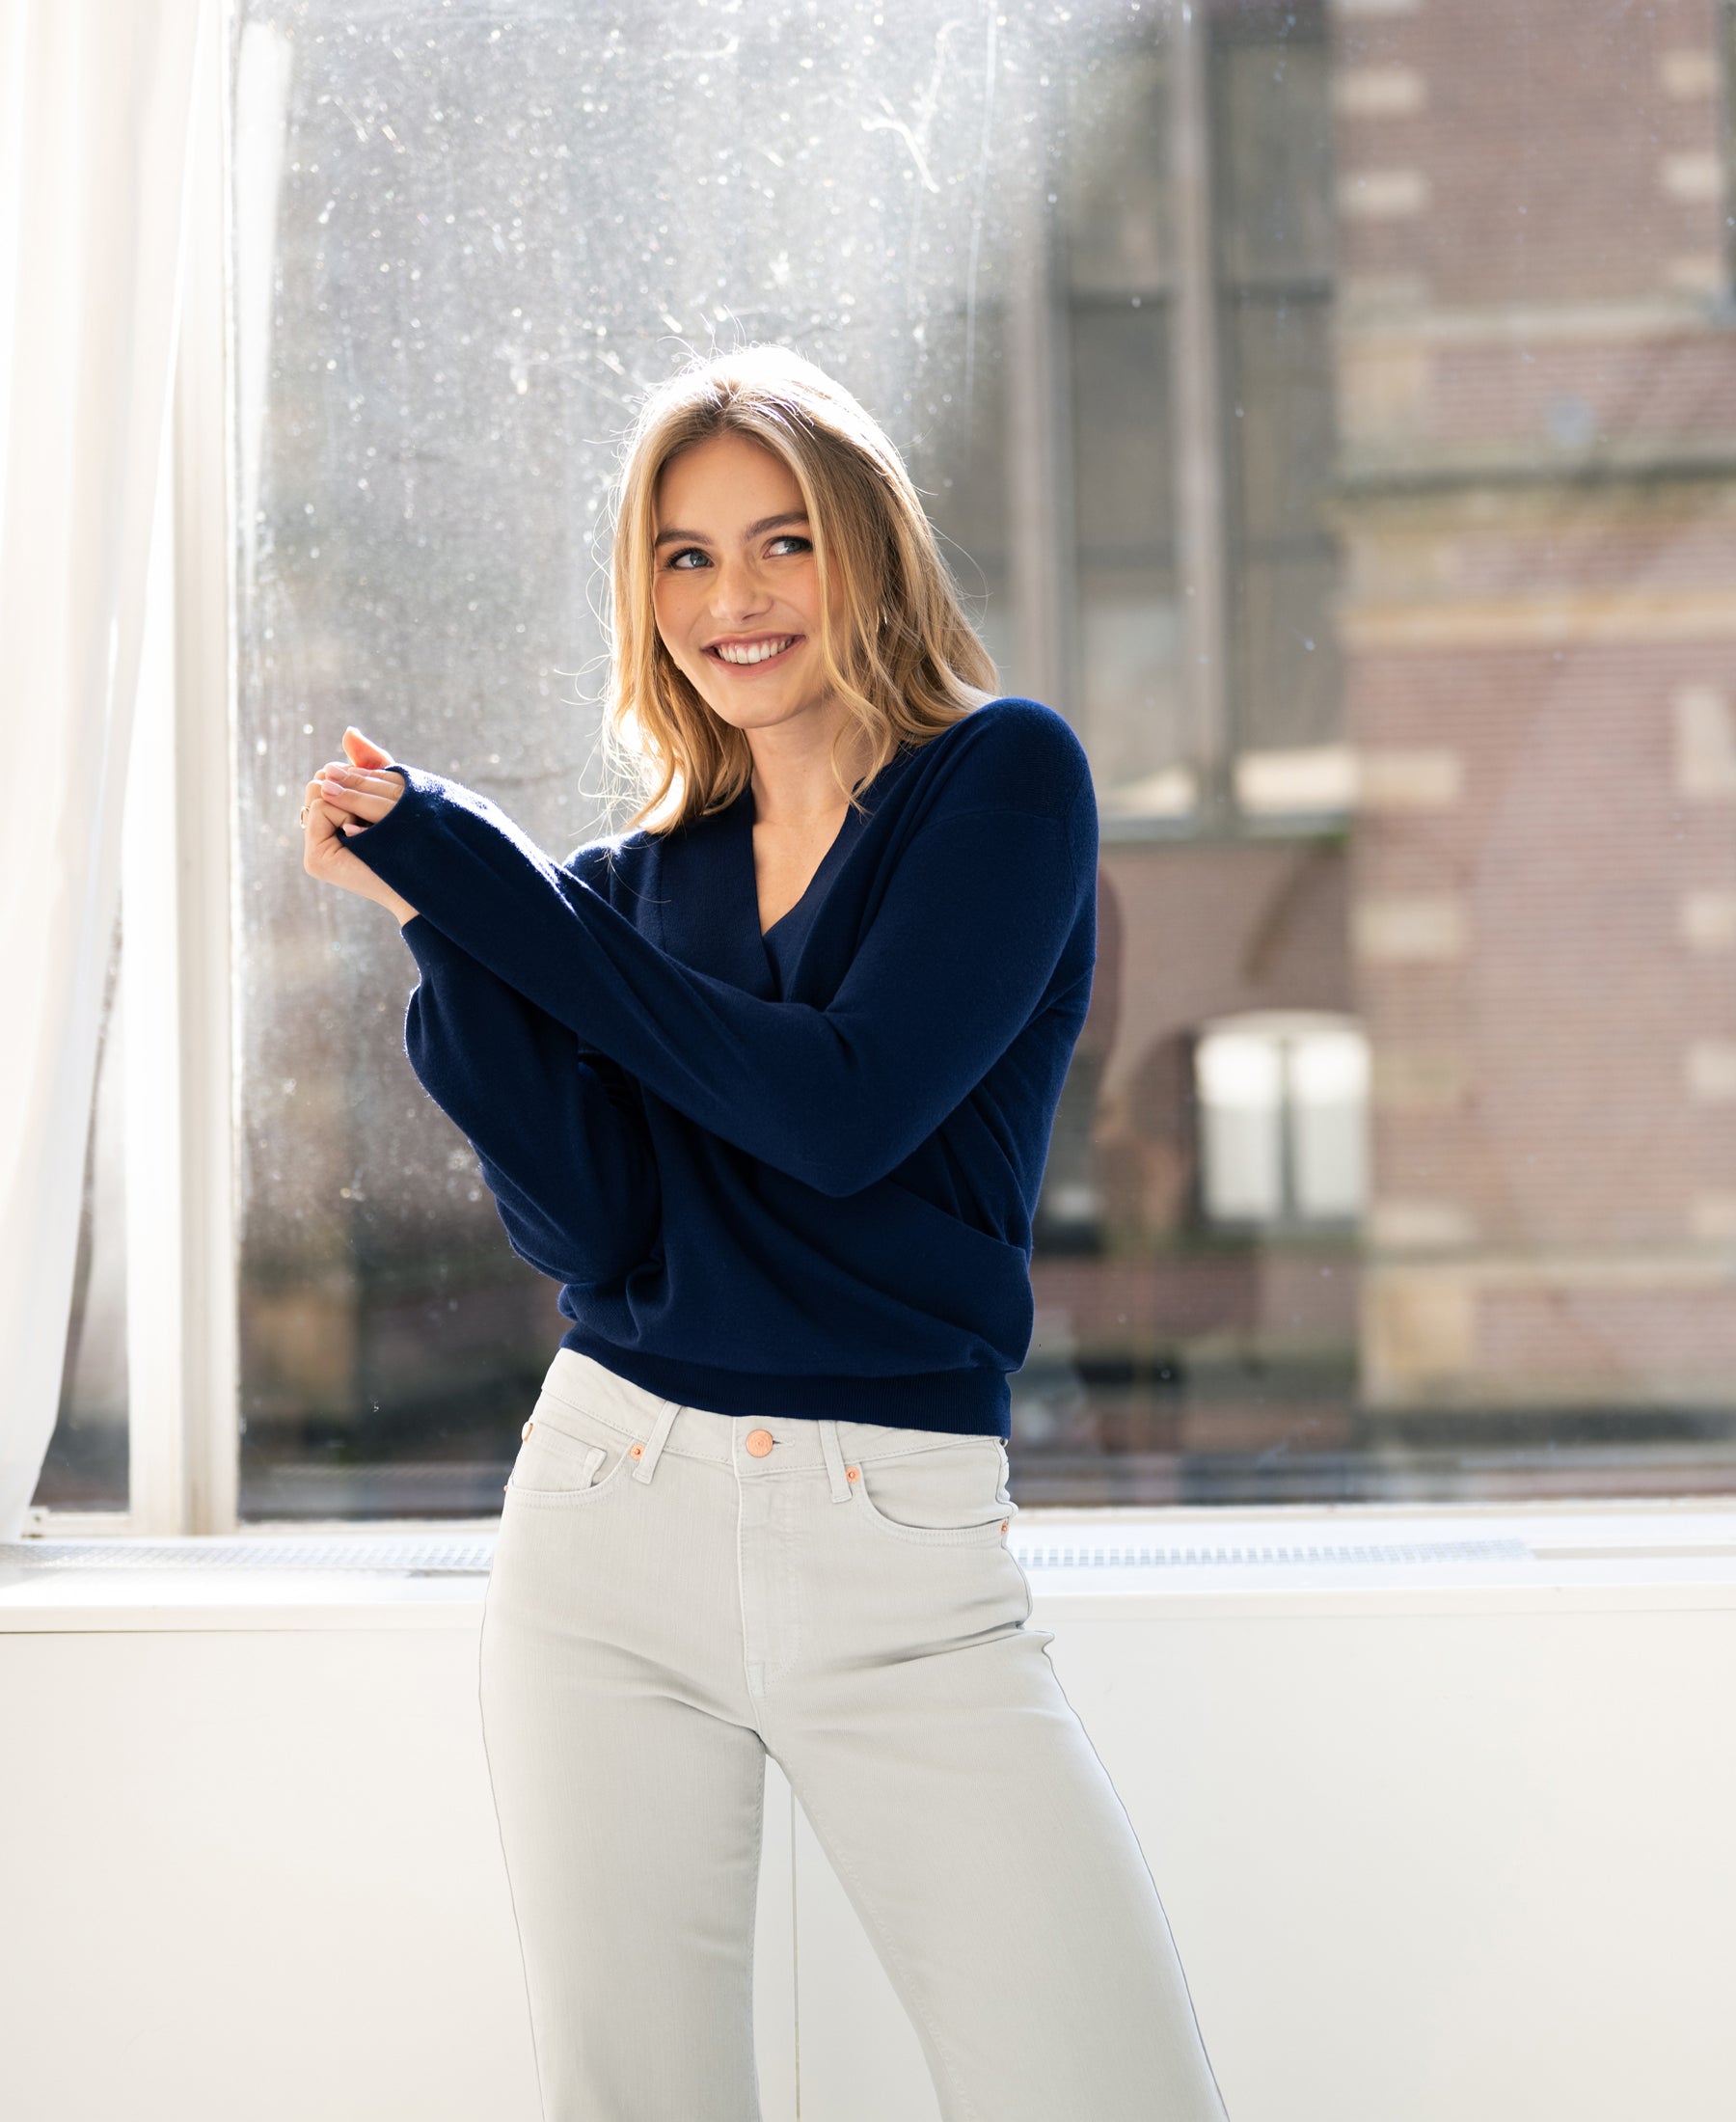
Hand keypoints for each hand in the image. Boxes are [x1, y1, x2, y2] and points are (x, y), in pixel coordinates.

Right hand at [300, 726, 419, 924]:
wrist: (427, 876)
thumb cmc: (415, 834)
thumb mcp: (392, 789)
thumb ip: (369, 762)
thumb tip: (348, 731)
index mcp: (336, 814)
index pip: (332, 772)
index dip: (357, 776)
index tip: (381, 804)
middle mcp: (321, 830)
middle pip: (322, 778)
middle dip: (352, 787)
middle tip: (372, 819)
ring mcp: (316, 846)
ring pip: (318, 788)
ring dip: (349, 800)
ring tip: (367, 828)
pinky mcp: (316, 860)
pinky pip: (319, 807)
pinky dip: (342, 812)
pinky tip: (359, 834)